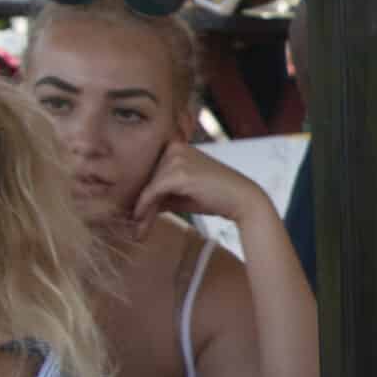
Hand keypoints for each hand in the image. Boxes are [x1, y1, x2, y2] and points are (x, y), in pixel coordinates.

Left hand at [132, 141, 266, 227]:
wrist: (242, 200)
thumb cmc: (215, 197)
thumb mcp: (182, 194)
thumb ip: (160, 195)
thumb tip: (134, 206)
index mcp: (176, 146)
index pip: (151, 170)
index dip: (141, 192)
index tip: (133, 213)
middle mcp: (175, 147)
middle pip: (147, 178)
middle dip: (141, 204)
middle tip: (135, 226)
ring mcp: (176, 158)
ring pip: (147, 187)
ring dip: (142, 210)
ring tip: (139, 230)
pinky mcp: (178, 173)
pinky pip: (152, 192)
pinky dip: (144, 207)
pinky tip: (140, 220)